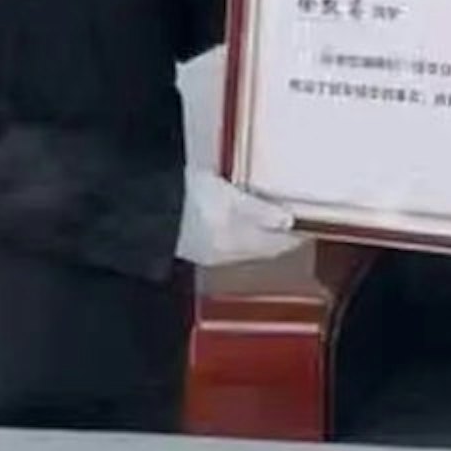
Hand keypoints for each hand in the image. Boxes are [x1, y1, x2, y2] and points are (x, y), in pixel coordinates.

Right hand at [176, 169, 298, 267]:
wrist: (139, 206)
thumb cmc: (183, 196)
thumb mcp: (227, 196)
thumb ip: (257, 210)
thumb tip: (287, 221)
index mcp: (236, 242)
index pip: (277, 245)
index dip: (295, 235)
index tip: (310, 222)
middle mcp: (225, 253)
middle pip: (262, 248)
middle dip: (279, 235)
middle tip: (295, 217)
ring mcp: (207, 251)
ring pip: (245, 246)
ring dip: (260, 235)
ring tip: (271, 216)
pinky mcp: (192, 244)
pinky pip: (227, 243)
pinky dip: (240, 234)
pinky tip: (238, 220)